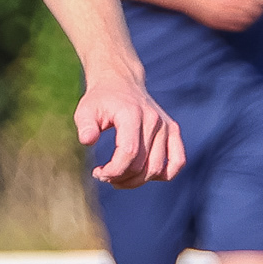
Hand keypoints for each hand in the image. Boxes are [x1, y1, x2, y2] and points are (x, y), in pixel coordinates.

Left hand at [78, 74, 185, 188]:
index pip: (129, 153)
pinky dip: (162, 175)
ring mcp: (166, 126)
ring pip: (157, 169)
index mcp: (132, 114)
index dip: (113, 171)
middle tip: (103, 176)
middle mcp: (153, 120)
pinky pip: (177, 162)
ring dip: (136, 181)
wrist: (120, 82)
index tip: (97, 173)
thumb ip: (85, 125)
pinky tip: (142, 175)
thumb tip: (87, 141)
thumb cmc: (100, 100)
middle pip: (142, 165)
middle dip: (120, 178)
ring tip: (118, 178)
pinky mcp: (172, 130)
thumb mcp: (85, 110)